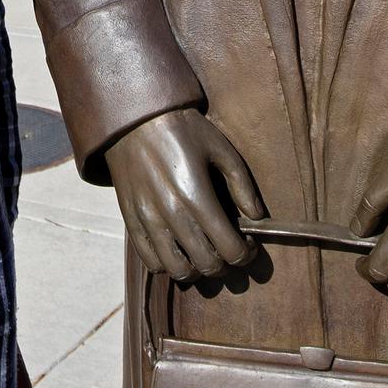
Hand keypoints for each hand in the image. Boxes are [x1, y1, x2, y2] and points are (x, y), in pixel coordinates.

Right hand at [102, 107, 264, 282]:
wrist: (132, 117)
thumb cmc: (182, 129)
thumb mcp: (220, 147)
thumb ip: (242, 184)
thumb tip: (257, 218)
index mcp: (196, 194)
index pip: (230, 249)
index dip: (246, 253)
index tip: (248, 242)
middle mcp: (170, 212)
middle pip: (207, 265)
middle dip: (226, 263)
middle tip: (227, 247)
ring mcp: (147, 218)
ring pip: (177, 270)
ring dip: (197, 269)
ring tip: (202, 251)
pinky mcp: (130, 219)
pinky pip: (149, 260)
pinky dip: (167, 263)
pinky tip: (177, 247)